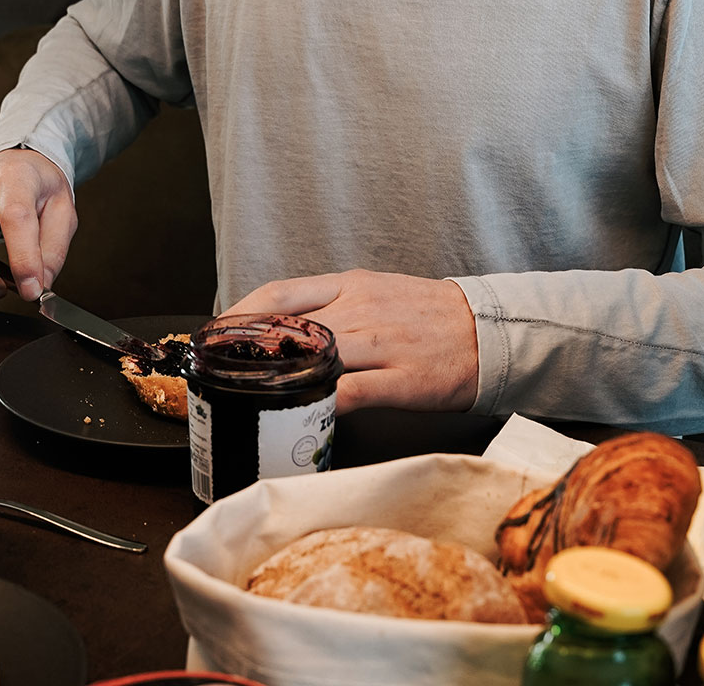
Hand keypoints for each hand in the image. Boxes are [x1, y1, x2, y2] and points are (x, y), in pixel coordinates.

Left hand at [222, 269, 478, 415]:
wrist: (491, 329)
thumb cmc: (431, 316)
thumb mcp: (378, 294)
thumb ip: (334, 309)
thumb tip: (285, 333)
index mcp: (350, 285)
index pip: (279, 294)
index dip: (238, 316)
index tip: (212, 337)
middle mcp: (360, 309)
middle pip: (286, 328)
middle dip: (246, 355)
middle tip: (216, 378)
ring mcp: (382, 344)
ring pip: (314, 357)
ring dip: (275, 380)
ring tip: (244, 401)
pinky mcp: (403, 378)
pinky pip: (352, 391)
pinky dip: (321, 404)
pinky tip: (298, 418)